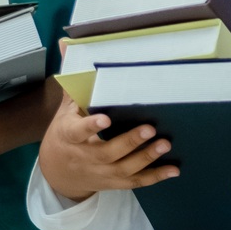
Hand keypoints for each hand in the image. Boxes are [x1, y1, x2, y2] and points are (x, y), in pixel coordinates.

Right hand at [36, 99, 178, 201]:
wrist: (57, 172)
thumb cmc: (64, 134)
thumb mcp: (64, 111)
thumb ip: (74, 86)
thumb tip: (67, 46)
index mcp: (69, 136)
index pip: (78, 132)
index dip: (91, 126)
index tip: (106, 118)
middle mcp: (84, 157)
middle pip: (106, 153)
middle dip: (129, 142)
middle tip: (150, 129)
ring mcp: (99, 173)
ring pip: (123, 169)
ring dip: (146, 158)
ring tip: (165, 144)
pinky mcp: (112, 183)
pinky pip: (134, 182)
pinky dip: (155, 177)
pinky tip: (173, 170)